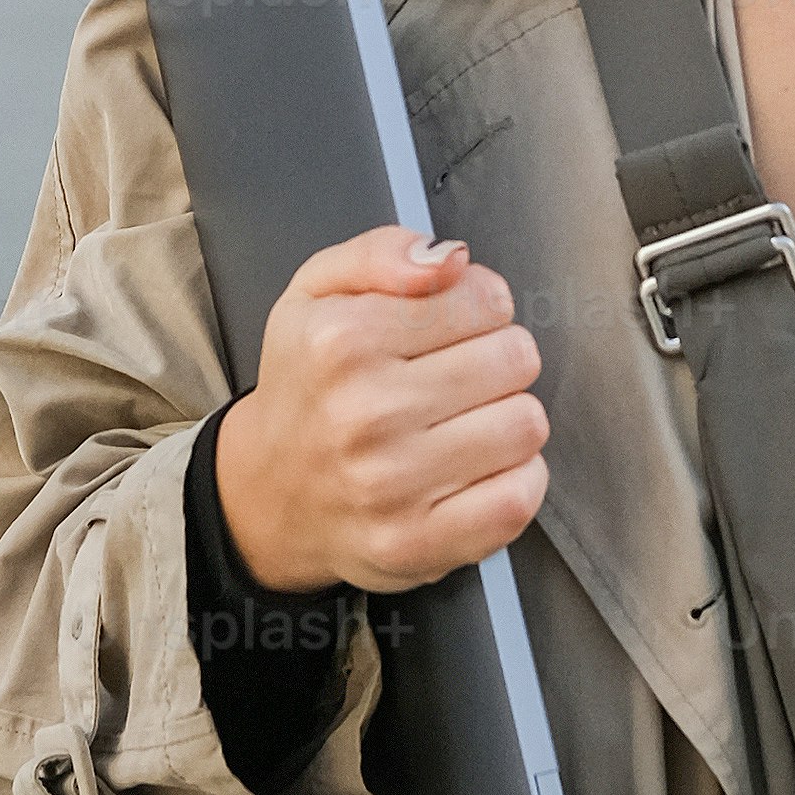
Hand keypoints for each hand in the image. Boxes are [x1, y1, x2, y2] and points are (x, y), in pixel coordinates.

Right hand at [212, 228, 547, 595]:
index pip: (486, 298)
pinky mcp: (419, 542)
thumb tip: (451, 260)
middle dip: (496, 361)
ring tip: (461, 425)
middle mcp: (365, 413)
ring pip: (526, 424)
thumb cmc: (308, 386)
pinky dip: (514, 478)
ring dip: (506, 419)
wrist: (268, 493)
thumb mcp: (318, 292)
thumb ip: (383, 251)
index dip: (478, 308)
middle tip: (454, 381)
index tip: (449, 329)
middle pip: (516, 358)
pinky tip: (474, 469)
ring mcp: (392, 485)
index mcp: (342, 340)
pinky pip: (520, 495)